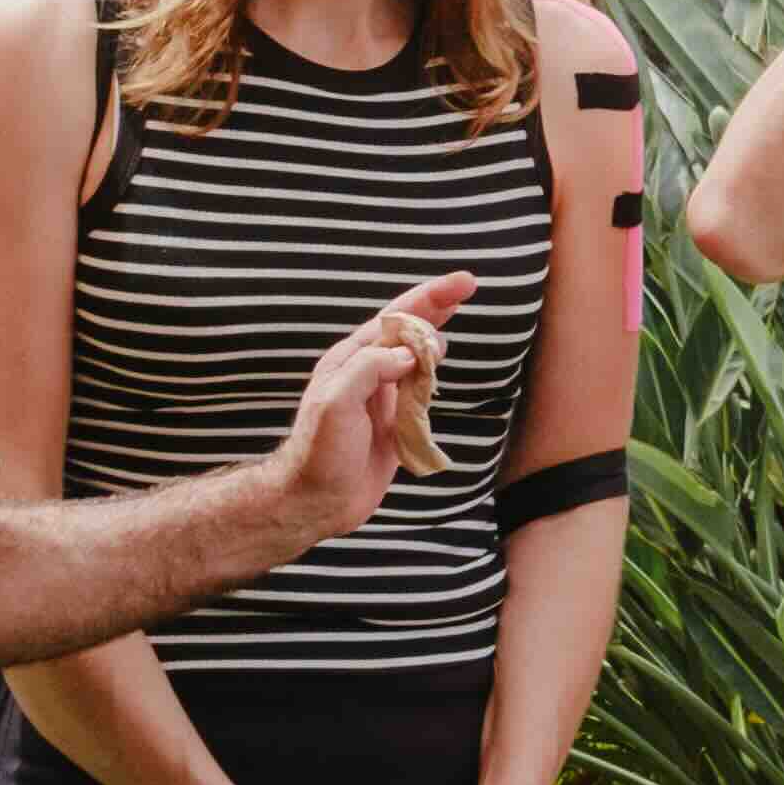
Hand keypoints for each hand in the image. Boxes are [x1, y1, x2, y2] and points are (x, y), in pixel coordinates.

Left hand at [268, 276, 473, 530]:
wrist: (316, 501)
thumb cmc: (319, 453)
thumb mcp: (336, 402)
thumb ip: (371, 368)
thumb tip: (409, 353)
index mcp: (351, 360)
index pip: (395, 319)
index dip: (429, 298)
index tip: (462, 283)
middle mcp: (367, 373)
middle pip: (408, 331)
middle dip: (436, 306)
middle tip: (467, 286)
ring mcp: (381, 397)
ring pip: (416, 359)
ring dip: (435, 341)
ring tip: (452, 322)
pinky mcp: (393, 423)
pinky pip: (420, 393)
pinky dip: (434, 379)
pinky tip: (440, 372)